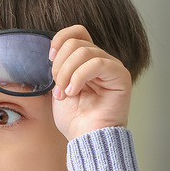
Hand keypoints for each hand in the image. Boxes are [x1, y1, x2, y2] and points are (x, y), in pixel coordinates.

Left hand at [49, 25, 131, 139]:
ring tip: (65, 93)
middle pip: (76, 42)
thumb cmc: (75, 119)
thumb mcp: (59, 87)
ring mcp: (111, 66)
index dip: (60, 39)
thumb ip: (59, 66)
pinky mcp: (120, 75)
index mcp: (86, 60)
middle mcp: (100, 60)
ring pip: (84, 51)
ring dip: (67, 73)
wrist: (87, 139)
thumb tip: (52, 49)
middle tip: (58, 87)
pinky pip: (97, 63)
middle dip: (59, 64)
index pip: (76, 32)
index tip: (49, 58)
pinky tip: (74, 92)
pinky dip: (79, 76)